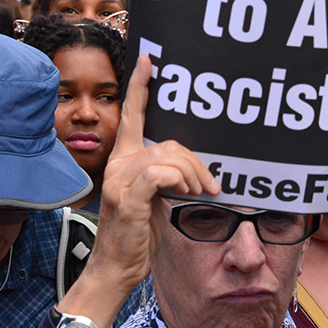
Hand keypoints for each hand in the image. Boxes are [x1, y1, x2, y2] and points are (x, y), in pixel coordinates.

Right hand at [85, 54, 219, 293]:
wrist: (116, 269)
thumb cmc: (137, 234)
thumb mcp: (154, 198)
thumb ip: (165, 174)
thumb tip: (191, 165)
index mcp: (122, 158)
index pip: (132, 114)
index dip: (140, 85)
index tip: (148, 58)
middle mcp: (116, 163)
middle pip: (167, 141)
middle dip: (196, 161)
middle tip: (211, 185)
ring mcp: (118, 179)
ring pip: (167, 155)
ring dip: (192, 174)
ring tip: (198, 194)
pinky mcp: (124, 197)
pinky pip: (160, 173)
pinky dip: (178, 180)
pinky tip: (184, 194)